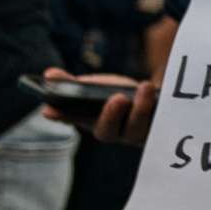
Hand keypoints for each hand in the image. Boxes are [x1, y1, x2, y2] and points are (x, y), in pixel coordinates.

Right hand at [42, 70, 159, 145]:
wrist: (151, 97)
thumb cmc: (117, 93)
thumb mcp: (96, 85)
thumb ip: (73, 82)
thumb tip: (49, 74)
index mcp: (89, 120)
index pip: (71, 121)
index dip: (61, 116)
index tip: (50, 109)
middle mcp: (112, 132)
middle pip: (108, 133)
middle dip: (111, 117)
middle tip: (117, 98)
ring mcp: (135, 134)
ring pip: (136, 131)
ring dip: (141, 109)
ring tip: (144, 87)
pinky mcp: (158, 131)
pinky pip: (160, 126)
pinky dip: (158, 110)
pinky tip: (158, 93)